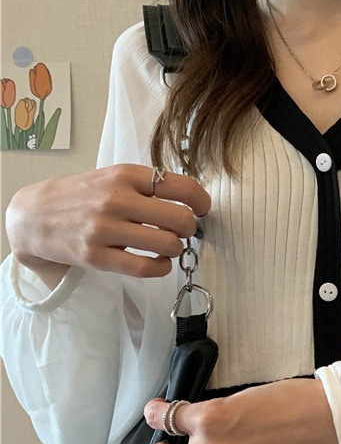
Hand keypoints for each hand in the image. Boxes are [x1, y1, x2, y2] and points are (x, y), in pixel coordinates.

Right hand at [7, 164, 210, 278]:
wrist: (35, 215)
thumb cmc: (86, 196)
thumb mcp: (116, 178)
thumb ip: (151, 185)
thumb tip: (194, 201)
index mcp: (126, 175)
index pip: (182, 187)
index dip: (201, 202)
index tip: (200, 209)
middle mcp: (116, 200)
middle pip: (181, 219)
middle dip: (190, 228)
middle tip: (182, 230)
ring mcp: (105, 229)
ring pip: (168, 245)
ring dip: (176, 248)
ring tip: (166, 245)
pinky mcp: (97, 257)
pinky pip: (146, 268)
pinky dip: (161, 267)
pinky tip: (158, 262)